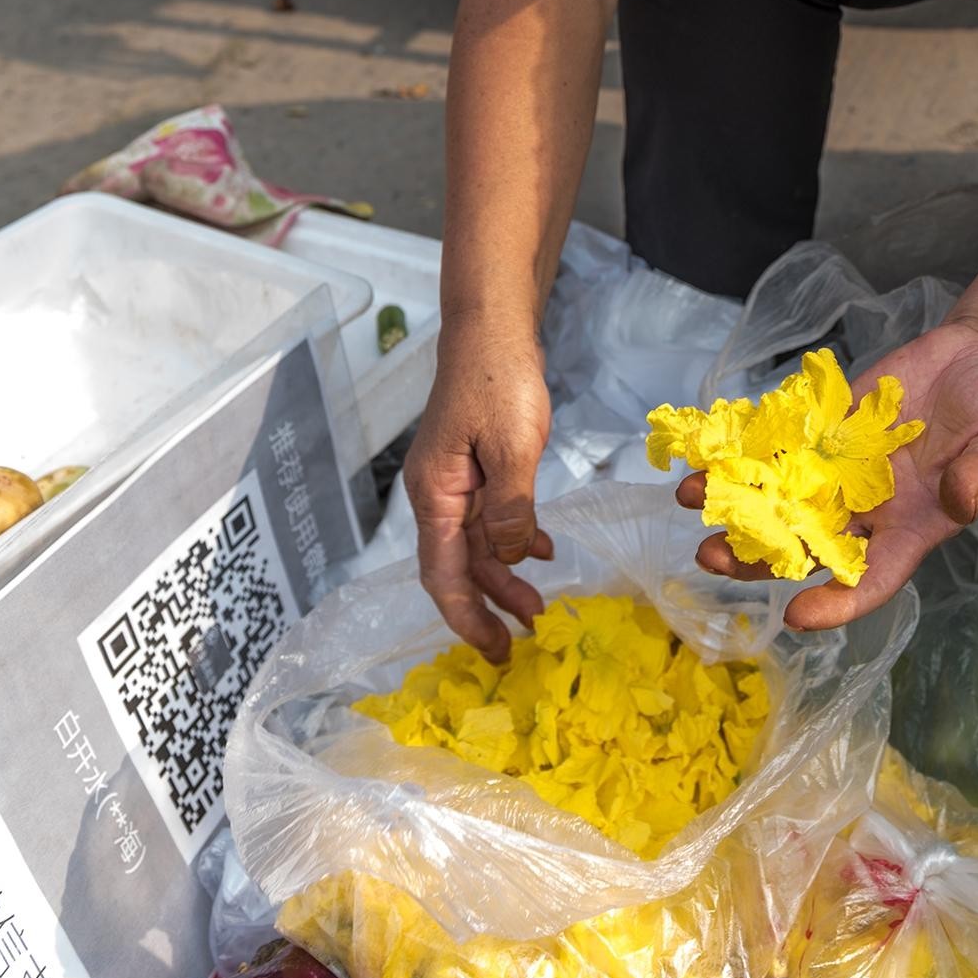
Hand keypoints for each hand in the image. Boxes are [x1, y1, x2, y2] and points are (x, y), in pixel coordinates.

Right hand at [404, 326, 553, 658]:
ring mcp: (456, 480)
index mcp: (436, 495)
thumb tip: (508, 560)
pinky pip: (491, 515)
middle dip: (487, 606)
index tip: (493, 650)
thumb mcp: (512, 447)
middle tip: (520, 642)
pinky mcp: (476, 465)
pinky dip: (513, 537)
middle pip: (458, 566)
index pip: (443, 574)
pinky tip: (541, 549)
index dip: (466, 617)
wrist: (493, 327)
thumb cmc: (499, 380)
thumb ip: (510, 509)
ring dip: (504, 575)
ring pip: (477, 544)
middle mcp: (438, 494)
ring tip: (538, 606)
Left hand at [680, 315, 977, 630]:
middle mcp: (869, 508)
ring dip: (736, 500)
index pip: (871, 580)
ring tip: (689, 496)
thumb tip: (960, 502)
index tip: (797, 613)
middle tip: (710, 557)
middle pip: (806, 546)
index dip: (836, 602)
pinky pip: (782, 444)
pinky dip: (746, 448)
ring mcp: (842, 468)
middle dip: (757, 557)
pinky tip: (708, 447)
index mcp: (913, 528)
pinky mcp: (827, 427)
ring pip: (781, 497)